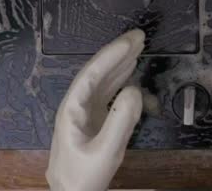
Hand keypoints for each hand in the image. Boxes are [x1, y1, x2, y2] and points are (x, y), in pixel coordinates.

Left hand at [46, 30, 144, 190]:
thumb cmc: (84, 175)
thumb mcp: (106, 151)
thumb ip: (121, 121)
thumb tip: (135, 90)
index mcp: (72, 108)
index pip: (93, 73)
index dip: (112, 54)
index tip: (132, 40)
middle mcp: (76, 104)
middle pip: (97, 72)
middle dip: (117, 53)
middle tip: (140, 36)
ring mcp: (83, 112)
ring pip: (102, 81)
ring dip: (120, 64)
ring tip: (138, 47)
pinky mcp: (92, 120)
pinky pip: (106, 94)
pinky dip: (120, 81)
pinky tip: (131, 73)